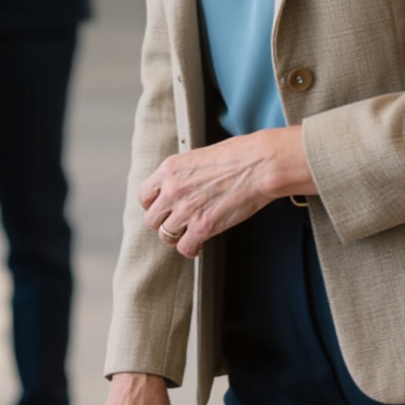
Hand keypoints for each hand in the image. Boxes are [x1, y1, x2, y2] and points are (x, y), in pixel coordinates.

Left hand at [138, 125, 312, 257]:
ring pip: (166, 236)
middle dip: (164, 223)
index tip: (162, 209)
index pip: (144, 196)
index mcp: (169, 169)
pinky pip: (185, 247)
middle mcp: (172, 190)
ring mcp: (186, 210)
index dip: (153, 206)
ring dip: (177, 237)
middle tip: (177, 224)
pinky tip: (198, 246)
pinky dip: (191, 249)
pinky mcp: (203, 227)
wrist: (260, 165)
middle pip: (151, 220)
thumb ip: (185, 173)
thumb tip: (185, 184)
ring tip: (188, 236)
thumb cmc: (239, 155)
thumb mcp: (201, 155)